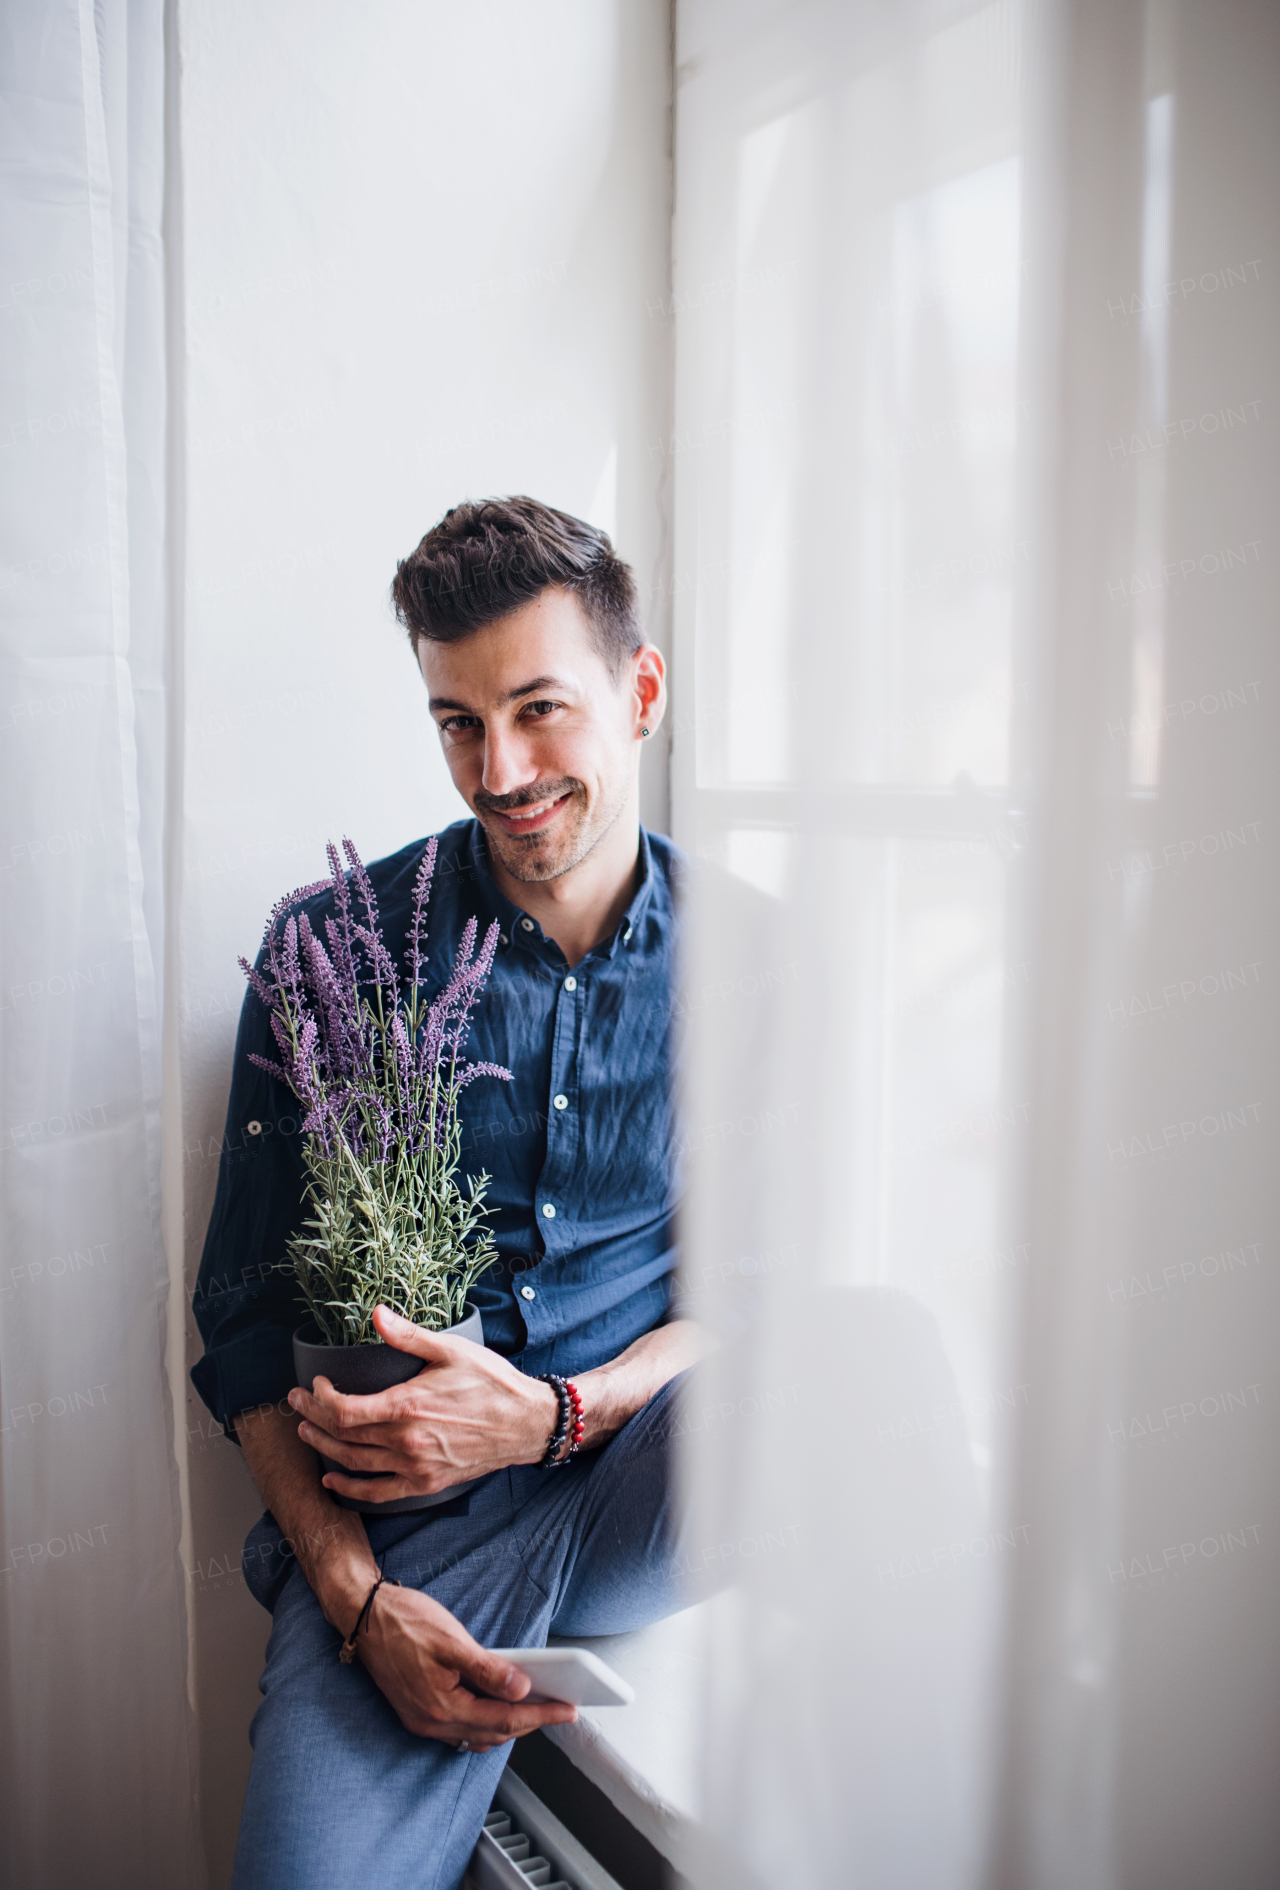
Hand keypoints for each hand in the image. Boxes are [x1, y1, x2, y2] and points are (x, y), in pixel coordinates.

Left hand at [288, 1304, 558, 1504]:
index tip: (314, 1385)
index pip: (344, 1410)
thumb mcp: (451, 1349)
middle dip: (312, 1419)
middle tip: (297, 1405)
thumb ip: (408, 1336)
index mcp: (406, 1407)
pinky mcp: (425, 1483)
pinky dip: (350, 1489)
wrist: (526, 1423)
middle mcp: (405, 1441)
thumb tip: (376, 1314)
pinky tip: (333, 1481)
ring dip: (324, 1449)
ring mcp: (414, 1466)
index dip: (319, 1399)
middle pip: (342, 1435)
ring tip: (307, 1433)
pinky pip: (378, 1493)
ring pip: (353, 1464)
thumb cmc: (491, 1382)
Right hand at [354, 1578, 575, 1751]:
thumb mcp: (451, 1639)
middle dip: (529, 1723)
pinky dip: (484, 1722)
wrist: (362, 1616)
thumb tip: (522, 1689)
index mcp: (441, 1706)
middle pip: (492, 1734)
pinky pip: (459, 1730)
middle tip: (559, 1708)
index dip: (541, 1716)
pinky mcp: (417, 1713)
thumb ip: (487, 1670)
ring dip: (506, 1726)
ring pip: (476, 1736)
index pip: (504, 1720)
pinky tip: (496, 1705)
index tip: (568, 1711)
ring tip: (535, 1706)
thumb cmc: (404, 1621)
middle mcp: (431, 1722)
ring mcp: (421, 1721)